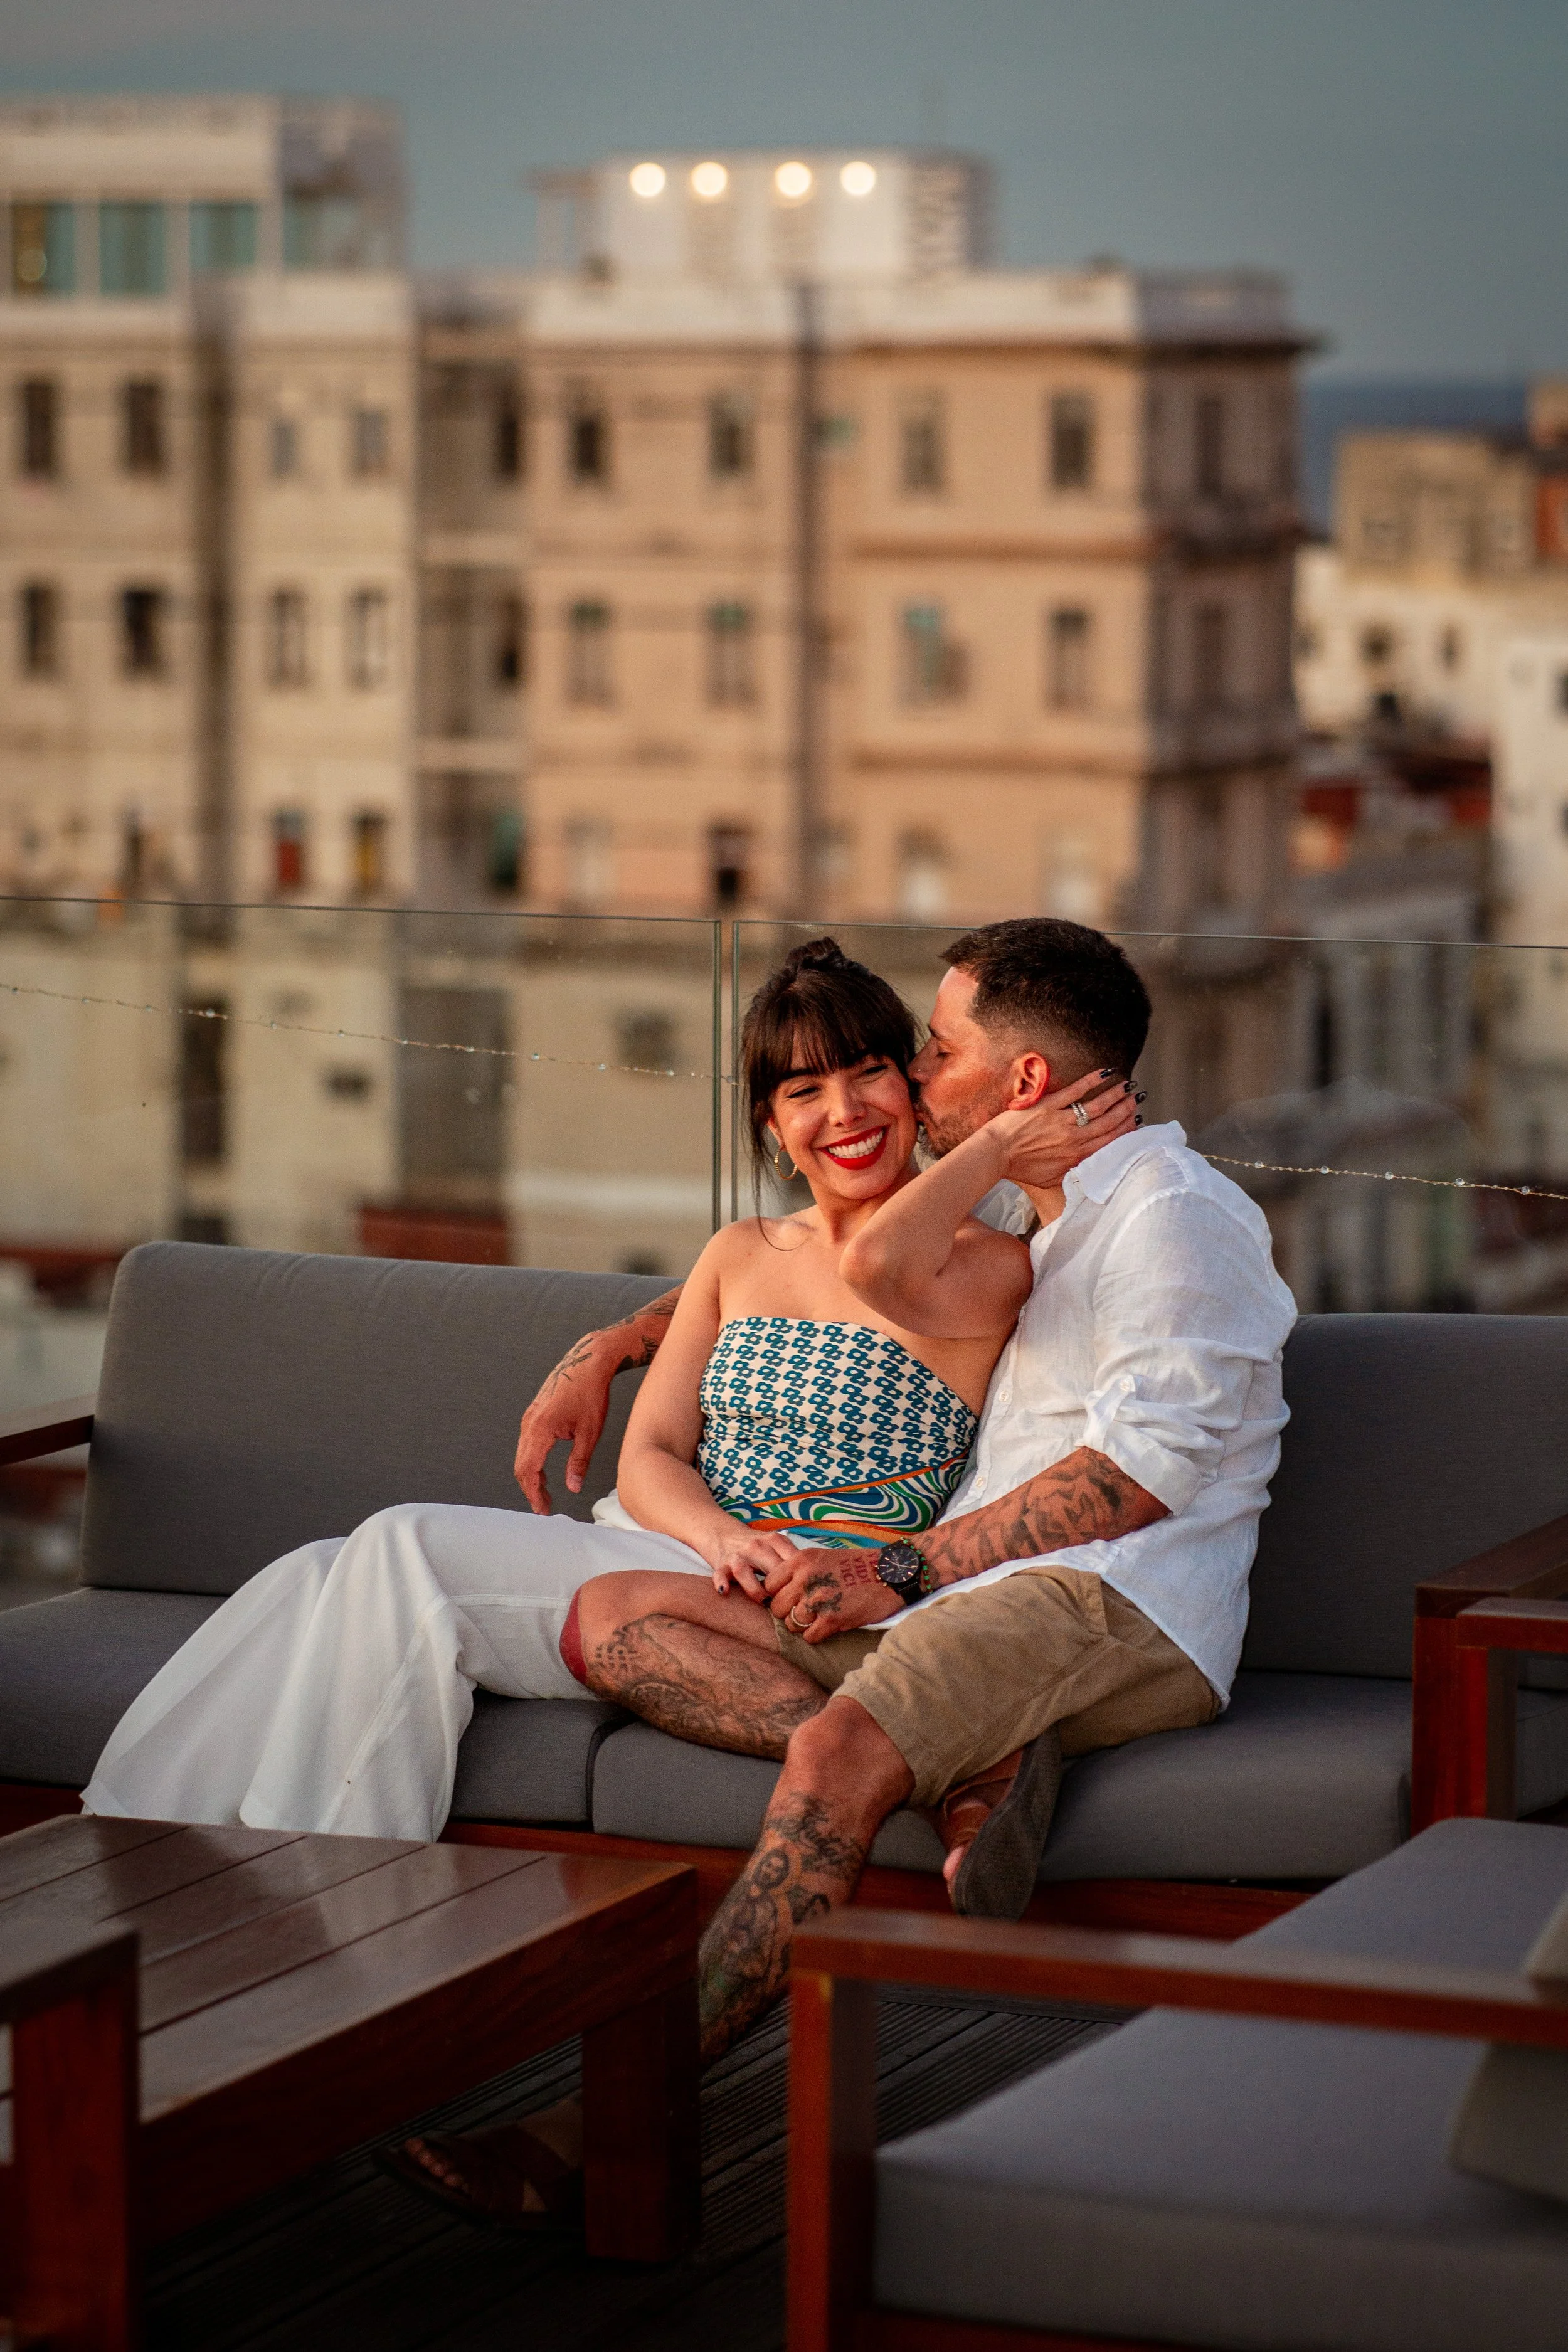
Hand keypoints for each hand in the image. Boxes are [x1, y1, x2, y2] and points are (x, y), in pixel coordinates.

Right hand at [514, 1337, 616, 1512]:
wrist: (588, 1362)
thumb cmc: (592, 1393)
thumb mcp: (590, 1433)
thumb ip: (579, 1462)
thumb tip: (573, 1488)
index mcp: (541, 1429)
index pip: (529, 1471)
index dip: (534, 1494)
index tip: (543, 1510)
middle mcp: (529, 1423)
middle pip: (521, 1466)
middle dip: (531, 1490)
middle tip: (545, 1507)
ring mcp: (529, 1417)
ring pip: (522, 1455)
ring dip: (531, 1476)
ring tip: (545, 1493)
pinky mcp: (534, 1413)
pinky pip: (526, 1443)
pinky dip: (531, 1461)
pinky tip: (544, 1470)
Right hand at [705, 1523, 801, 1599]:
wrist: (724, 1534)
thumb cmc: (757, 1548)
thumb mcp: (777, 1547)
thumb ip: (792, 1560)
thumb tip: (815, 1585)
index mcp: (775, 1540)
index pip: (792, 1561)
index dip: (800, 1581)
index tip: (805, 1597)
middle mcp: (756, 1545)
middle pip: (772, 1568)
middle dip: (781, 1589)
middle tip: (789, 1607)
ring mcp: (737, 1555)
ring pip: (744, 1570)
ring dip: (755, 1589)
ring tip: (764, 1603)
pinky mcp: (721, 1563)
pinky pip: (720, 1574)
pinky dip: (721, 1582)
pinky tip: (725, 1592)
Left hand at [762, 1546, 902, 1641]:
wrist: (890, 1573)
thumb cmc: (857, 1565)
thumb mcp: (822, 1557)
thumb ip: (799, 1571)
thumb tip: (777, 1592)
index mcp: (801, 1560)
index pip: (769, 1584)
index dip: (777, 1594)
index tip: (787, 1598)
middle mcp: (806, 1578)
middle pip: (777, 1607)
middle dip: (788, 1612)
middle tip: (804, 1611)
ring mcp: (819, 1599)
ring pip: (792, 1624)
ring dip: (803, 1625)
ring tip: (818, 1618)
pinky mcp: (833, 1619)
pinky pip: (810, 1637)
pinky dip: (817, 1636)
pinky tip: (828, 1626)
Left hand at [989, 1069, 1138, 1191]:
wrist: (995, 1154)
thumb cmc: (1019, 1168)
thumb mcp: (1050, 1179)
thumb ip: (1071, 1174)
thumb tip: (1087, 1170)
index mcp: (1076, 1157)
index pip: (1109, 1141)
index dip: (1126, 1130)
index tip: (1136, 1121)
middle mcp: (1074, 1138)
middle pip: (1109, 1122)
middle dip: (1126, 1110)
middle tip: (1136, 1099)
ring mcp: (1062, 1120)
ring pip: (1098, 1106)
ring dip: (1116, 1094)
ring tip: (1128, 1086)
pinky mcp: (1049, 1106)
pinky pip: (1076, 1091)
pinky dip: (1093, 1081)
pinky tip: (1106, 1073)